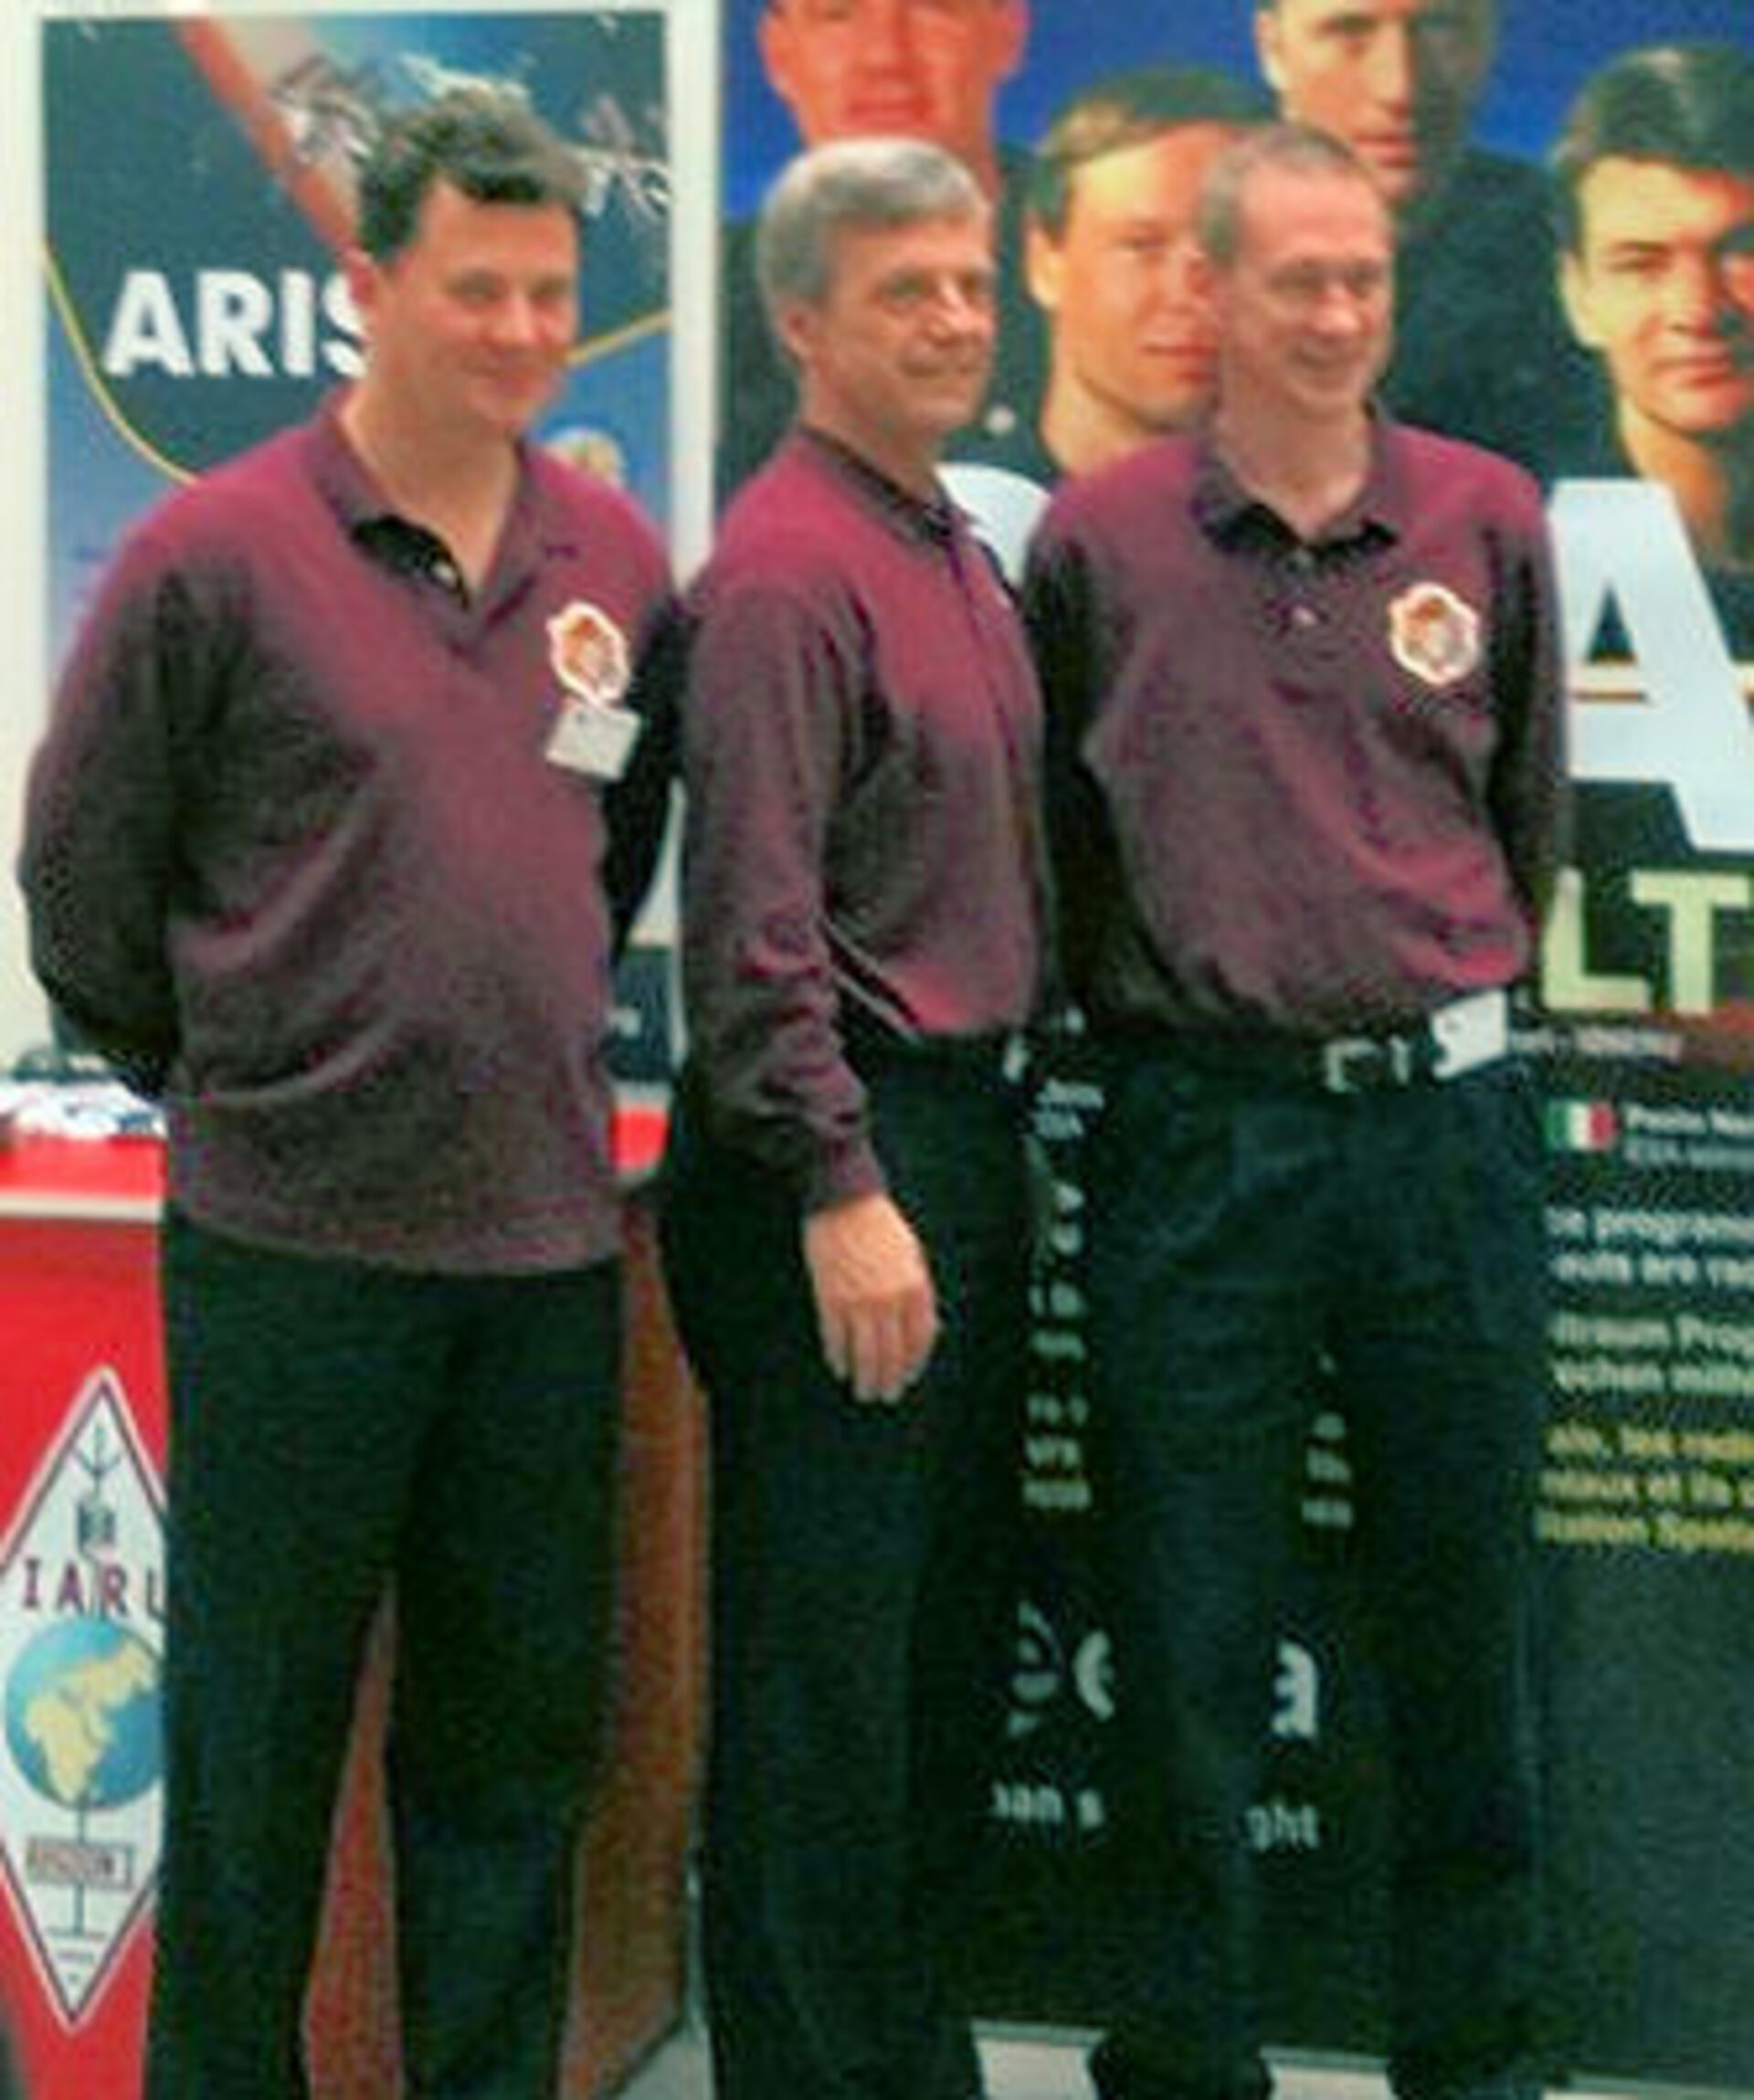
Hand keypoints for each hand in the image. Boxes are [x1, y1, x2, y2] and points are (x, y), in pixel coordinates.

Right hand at [802, 1192, 938, 1403]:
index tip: (907, 1378)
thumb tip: (927, 1329)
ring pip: (865, 1353)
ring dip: (865, 1378)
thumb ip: (919, 1291)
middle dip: (889, 1380)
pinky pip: (835, 1339)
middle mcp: (891, 1299)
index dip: (914, 1364)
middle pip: (893, 1353)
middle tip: (884, 1396)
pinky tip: (839, 1368)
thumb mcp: (913, 1255)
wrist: (844, 1200)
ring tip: (863, 1392)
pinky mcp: (831, 1299)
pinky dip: (838, 1357)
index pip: (921, 1339)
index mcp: (916, 1286)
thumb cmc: (880, 1225)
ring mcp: (860, 1301)